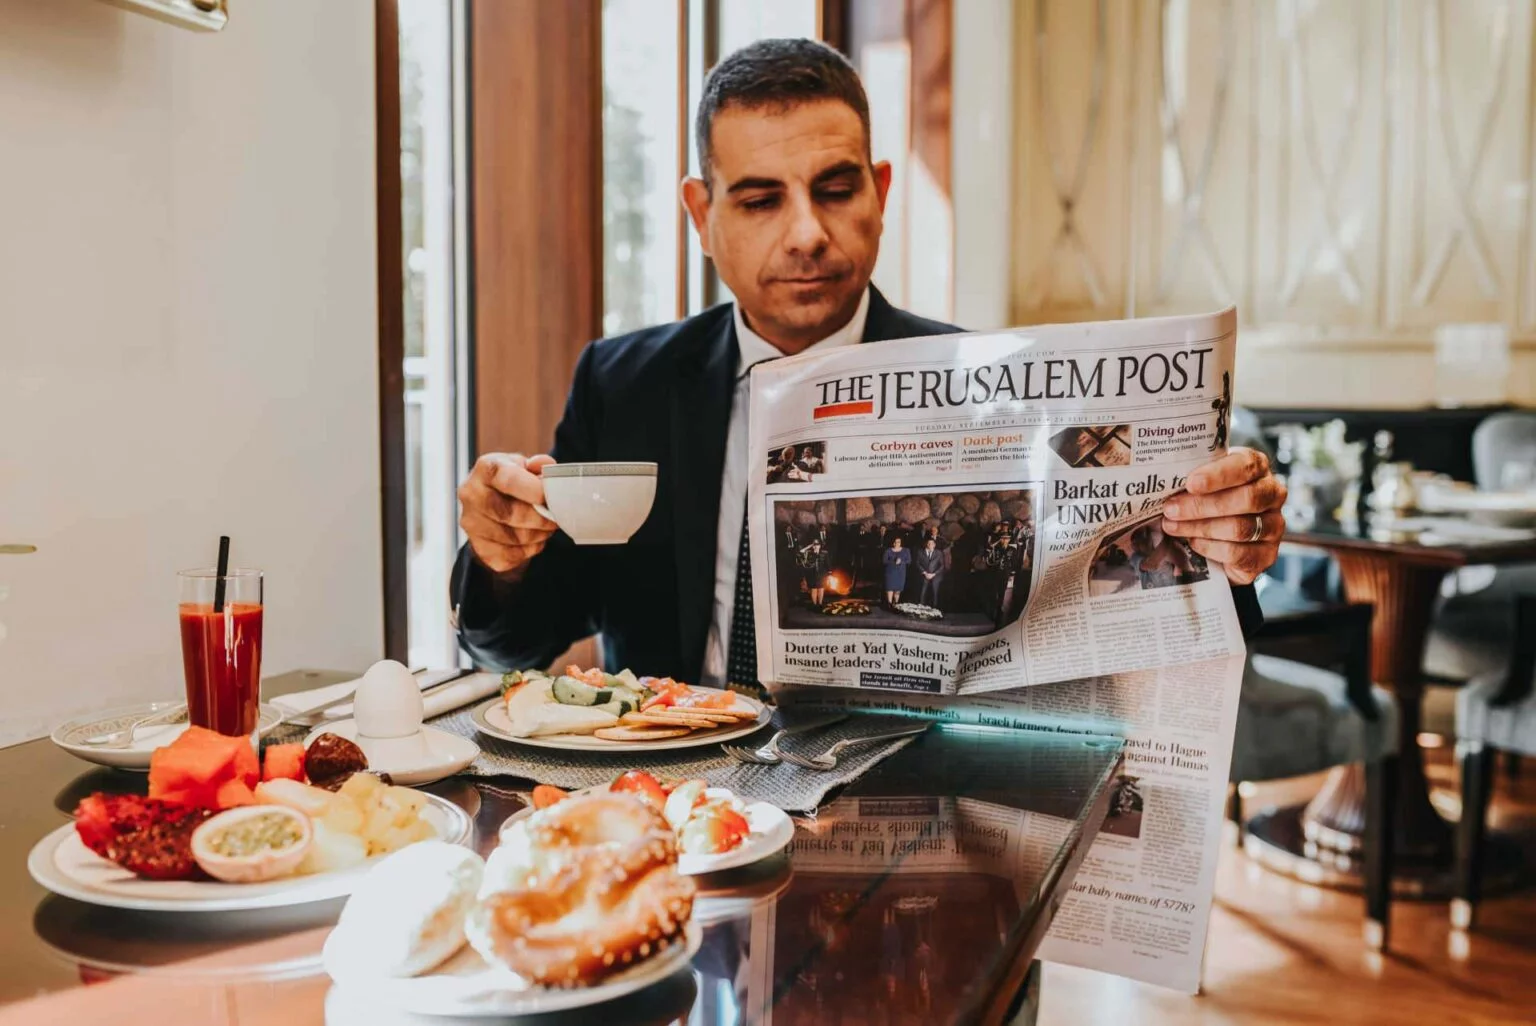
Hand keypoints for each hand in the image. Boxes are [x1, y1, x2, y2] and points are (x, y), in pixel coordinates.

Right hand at [457, 453, 557, 573]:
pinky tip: (534, 539)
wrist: (493, 508)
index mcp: (485, 468)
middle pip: (509, 513)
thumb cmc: (514, 482)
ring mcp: (472, 523)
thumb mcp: (525, 466)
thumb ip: (537, 465)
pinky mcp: (479, 548)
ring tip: (547, 527)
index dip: (533, 490)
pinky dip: (529, 550)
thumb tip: (543, 464)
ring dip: (538, 535)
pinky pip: (511, 556)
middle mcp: (471, 495)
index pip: (507, 479)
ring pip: (513, 538)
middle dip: (540, 518)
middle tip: (555, 517)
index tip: (549, 497)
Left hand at [1161, 447, 1285, 585]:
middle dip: (1202, 505)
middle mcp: (1272, 494)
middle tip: (1170, 509)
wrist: (1222, 539)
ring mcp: (1274, 526)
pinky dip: (1210, 548)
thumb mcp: (1203, 482)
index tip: (1190, 483)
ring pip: (1240, 528)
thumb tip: (1164, 481)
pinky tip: (1193, 542)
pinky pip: (1238, 553)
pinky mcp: (1267, 555)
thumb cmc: (1209, 499)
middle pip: (1246, 499)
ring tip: (1172, 526)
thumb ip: (1193, 478)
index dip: (1218, 475)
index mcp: (1258, 468)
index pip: (1246, 466)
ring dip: (1200, 528)